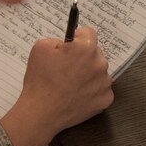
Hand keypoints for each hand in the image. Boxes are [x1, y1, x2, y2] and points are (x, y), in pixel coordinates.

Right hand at [0, 25, 114, 145]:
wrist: (41, 112)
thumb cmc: (40, 80)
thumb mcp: (40, 47)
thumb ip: (57, 40)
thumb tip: (66, 45)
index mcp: (86, 48)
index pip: (88, 33)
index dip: (77, 38)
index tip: (70, 46)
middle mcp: (100, 63)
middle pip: (95, 53)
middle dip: (83, 57)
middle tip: (67, 68)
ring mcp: (105, 83)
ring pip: (99, 71)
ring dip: (89, 74)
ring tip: (71, 84)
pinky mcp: (105, 100)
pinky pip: (101, 89)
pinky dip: (92, 91)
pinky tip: (77, 95)